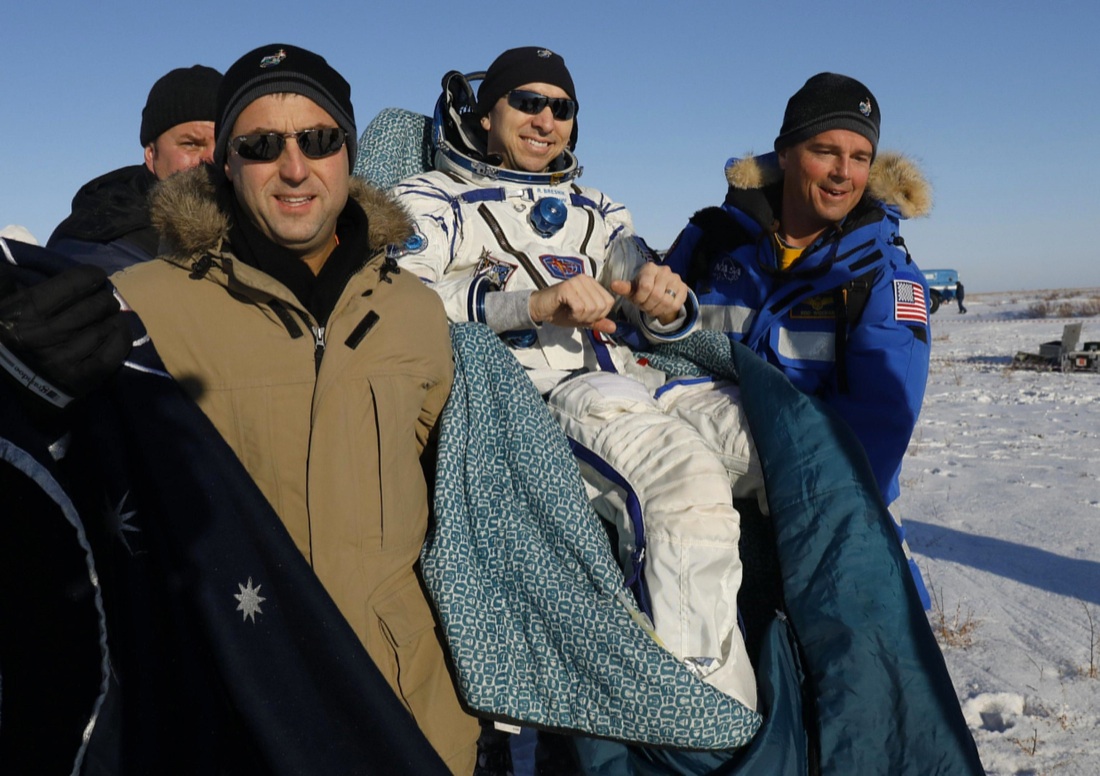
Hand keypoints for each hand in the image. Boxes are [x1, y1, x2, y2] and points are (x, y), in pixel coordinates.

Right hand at [0, 264, 130, 407]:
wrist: (10, 382)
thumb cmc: (12, 337)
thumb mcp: (5, 307)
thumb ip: (13, 285)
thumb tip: (21, 266)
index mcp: (22, 313)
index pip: (69, 285)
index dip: (89, 276)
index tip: (97, 275)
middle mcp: (41, 336)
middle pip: (92, 307)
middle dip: (105, 299)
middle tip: (106, 300)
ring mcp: (61, 360)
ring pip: (103, 329)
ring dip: (115, 318)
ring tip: (113, 316)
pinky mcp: (78, 379)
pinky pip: (111, 354)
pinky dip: (121, 338)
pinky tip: (119, 331)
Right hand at [528, 275, 617, 333]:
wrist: (540, 309)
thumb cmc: (560, 311)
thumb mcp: (583, 318)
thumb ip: (598, 322)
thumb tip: (614, 328)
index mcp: (592, 284)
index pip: (609, 302)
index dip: (599, 315)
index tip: (584, 314)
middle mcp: (586, 279)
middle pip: (601, 306)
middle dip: (589, 317)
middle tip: (576, 315)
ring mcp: (576, 281)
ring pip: (591, 307)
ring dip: (580, 316)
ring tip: (570, 312)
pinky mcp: (567, 287)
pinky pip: (580, 307)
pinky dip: (574, 315)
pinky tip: (566, 311)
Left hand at [609, 263, 686, 324]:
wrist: (660, 291)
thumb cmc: (642, 289)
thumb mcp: (632, 289)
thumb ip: (624, 288)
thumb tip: (613, 285)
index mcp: (650, 268)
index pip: (646, 287)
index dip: (640, 299)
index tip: (637, 301)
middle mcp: (665, 270)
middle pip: (656, 295)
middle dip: (648, 305)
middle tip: (644, 306)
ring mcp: (676, 279)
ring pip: (666, 301)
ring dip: (656, 309)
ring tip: (652, 308)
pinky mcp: (684, 288)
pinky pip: (675, 305)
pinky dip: (666, 311)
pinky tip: (661, 308)